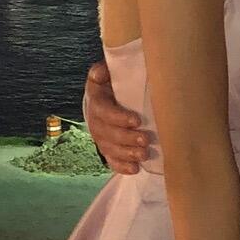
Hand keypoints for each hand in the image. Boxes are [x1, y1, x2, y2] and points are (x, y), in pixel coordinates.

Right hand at [83, 59, 151, 174]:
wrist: (109, 95)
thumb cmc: (115, 82)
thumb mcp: (109, 72)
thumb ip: (104, 70)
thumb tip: (100, 73)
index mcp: (97, 100)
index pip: (103, 111)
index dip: (118, 118)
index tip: (137, 121)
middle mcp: (95, 120)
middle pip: (106, 133)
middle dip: (126, 139)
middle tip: (145, 140)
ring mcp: (100, 136)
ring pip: (109, 148)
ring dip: (126, 154)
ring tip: (144, 155)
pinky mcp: (107, 147)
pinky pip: (110, 160)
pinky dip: (121, 166)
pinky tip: (135, 169)